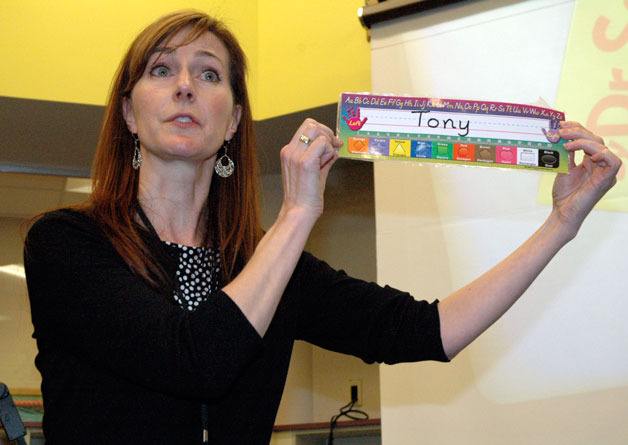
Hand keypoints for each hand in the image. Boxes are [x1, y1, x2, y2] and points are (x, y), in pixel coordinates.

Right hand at [279, 118, 341, 220]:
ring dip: (328, 142)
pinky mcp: (305, 162)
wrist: (299, 212)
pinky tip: (326, 163)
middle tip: (334, 146)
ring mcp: (296, 155)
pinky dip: (329, 151)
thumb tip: (334, 150)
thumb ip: (324, 159)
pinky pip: (323, 143)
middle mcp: (290, 151)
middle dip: (327, 132)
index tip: (332, 143)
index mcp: (289, 152)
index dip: (323, 132)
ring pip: (317, 130)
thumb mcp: (315, 172)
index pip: (307, 127)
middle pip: (311, 123)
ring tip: (327, 159)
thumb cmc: (305, 197)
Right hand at [343, 106, 367, 130]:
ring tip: (347, 110)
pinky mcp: (348, 122)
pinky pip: (346, 119)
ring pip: (349, 115)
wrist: (355, 130)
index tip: (358, 107)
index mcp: (357, 118)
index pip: (358, 113)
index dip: (358, 111)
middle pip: (353, 113)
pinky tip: (343, 116)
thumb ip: (364, 120)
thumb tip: (366, 117)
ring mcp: (351, 119)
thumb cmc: (359, 127)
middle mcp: (354, 118)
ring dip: (348, 112)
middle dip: (352, 110)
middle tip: (351, 107)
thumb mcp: (361, 124)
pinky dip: (344, 118)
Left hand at [551, 121, 621, 235]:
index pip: (589, 138)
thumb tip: (561, 136)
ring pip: (602, 147)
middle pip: (595, 139)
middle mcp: (601, 165)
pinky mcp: (606, 180)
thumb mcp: (563, 168)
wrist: (563, 213)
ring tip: (566, 143)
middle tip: (560, 131)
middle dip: (577, 132)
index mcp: (592, 162)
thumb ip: (566, 154)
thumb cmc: (564, 195)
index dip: (577, 129)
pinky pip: (613, 161)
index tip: (561, 126)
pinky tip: (582, 151)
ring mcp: (605, 172)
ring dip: (584, 140)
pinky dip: (600, 153)